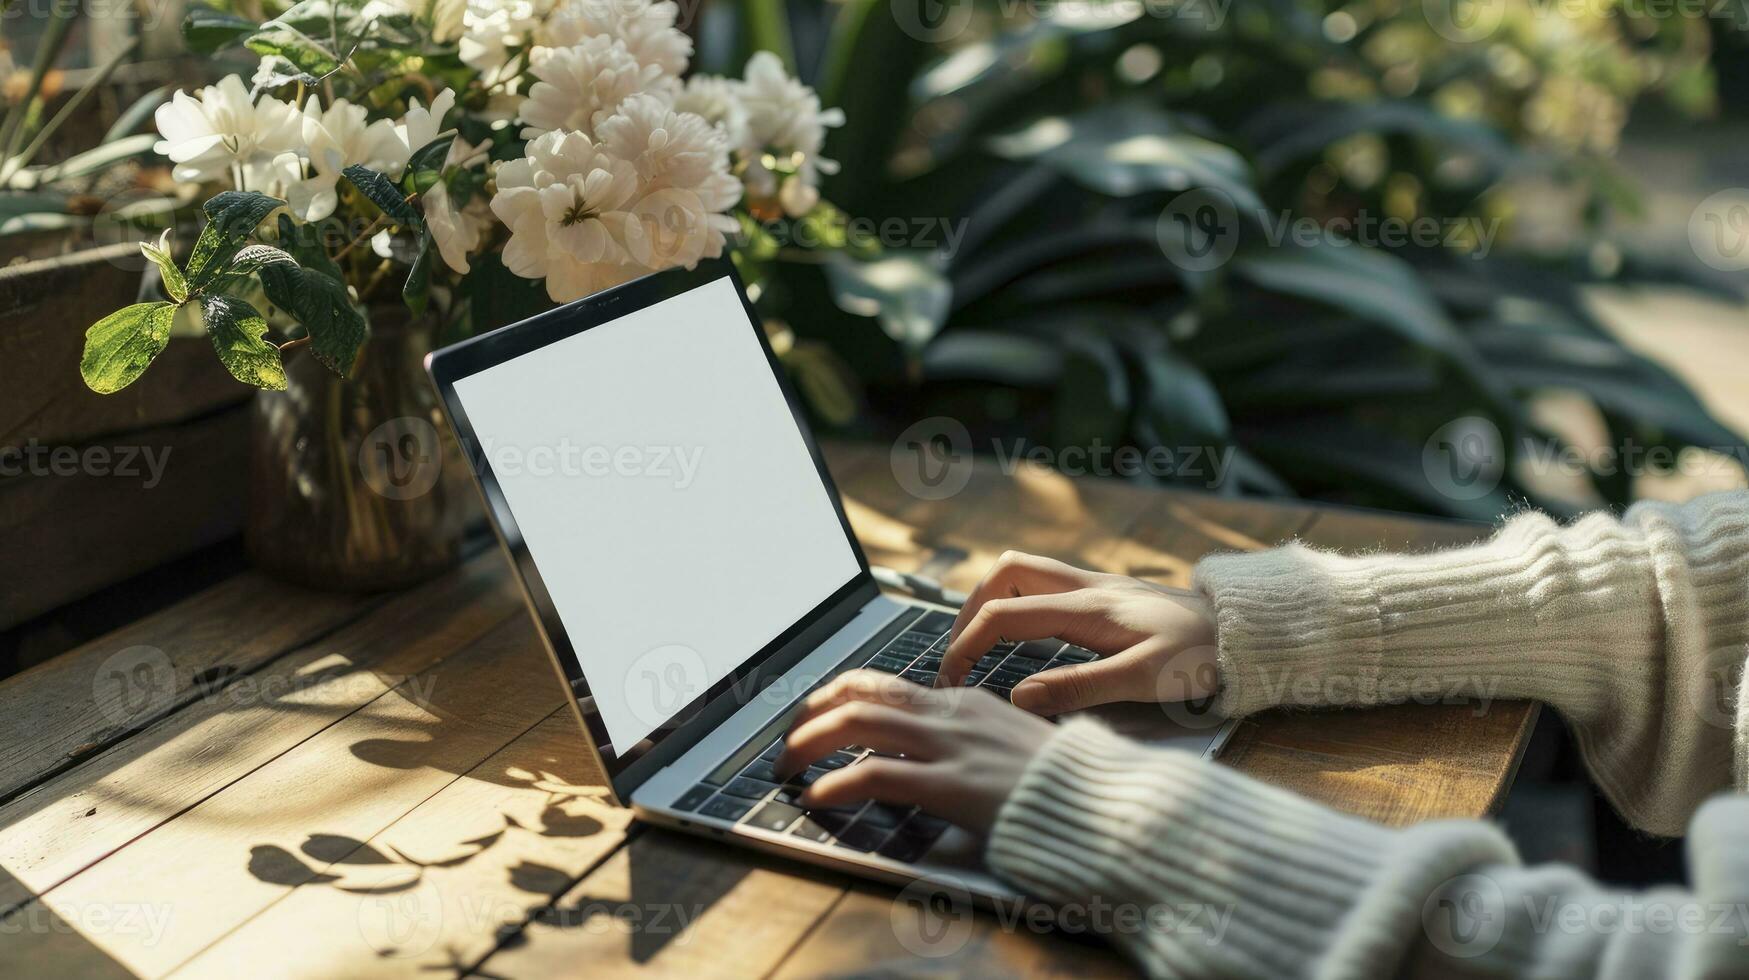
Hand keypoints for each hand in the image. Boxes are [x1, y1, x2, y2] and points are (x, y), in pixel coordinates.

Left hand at [774, 670, 1054, 833]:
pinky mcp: (951, 785)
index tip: (814, 715)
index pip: (885, 684)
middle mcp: (952, 714)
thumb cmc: (1063, 785)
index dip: (837, 696)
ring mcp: (950, 746)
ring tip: (787, 766)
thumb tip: (929, 754)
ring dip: (808, 743)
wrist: (1102, 805)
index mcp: (966, 701)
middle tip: (788, 741)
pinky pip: (875, 776)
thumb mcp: (1013, 747)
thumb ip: (971, 742)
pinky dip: (836, 784)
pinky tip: (818, 797)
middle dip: (811, 714)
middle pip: (860, 693)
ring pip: (856, 723)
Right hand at [936, 551, 1220, 715]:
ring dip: (994, 602)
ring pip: (1025, 573)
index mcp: (1086, 607)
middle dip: (970, 610)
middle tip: (960, 656)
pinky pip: (1048, 587)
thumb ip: (1079, 688)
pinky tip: (1027, 640)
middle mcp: (1086, 587)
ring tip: (982, 645)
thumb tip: (1018, 698)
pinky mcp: (1108, 597)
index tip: (949, 683)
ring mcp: (1097, 587)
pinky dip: (1022, 605)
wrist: (1247, 631)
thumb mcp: (1144, 679)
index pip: (1002, 614)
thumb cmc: (1202, 656)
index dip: (964, 646)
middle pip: (1005, 573)